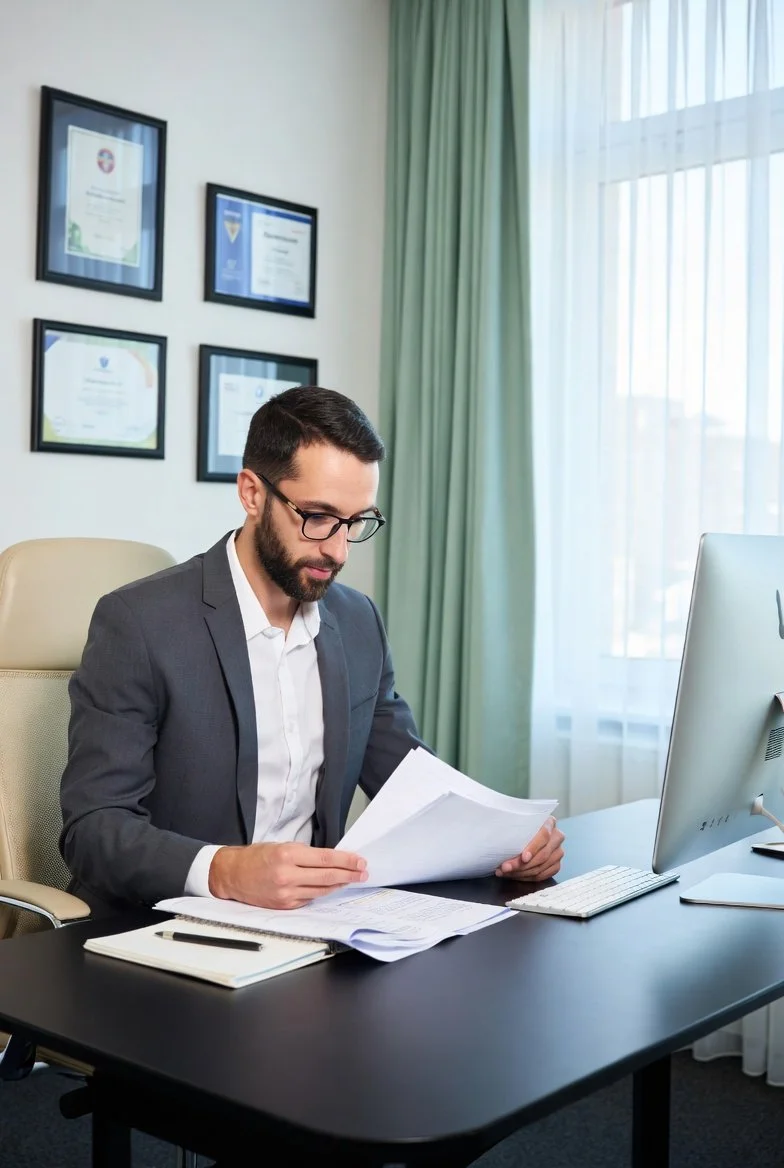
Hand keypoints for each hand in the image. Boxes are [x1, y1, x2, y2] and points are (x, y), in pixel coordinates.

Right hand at [208, 842, 367, 908]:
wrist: (233, 875)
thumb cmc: (257, 857)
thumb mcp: (282, 846)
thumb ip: (306, 854)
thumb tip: (332, 860)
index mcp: (288, 856)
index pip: (326, 859)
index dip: (347, 861)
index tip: (360, 861)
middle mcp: (288, 876)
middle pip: (328, 876)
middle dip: (349, 874)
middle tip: (363, 872)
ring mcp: (286, 894)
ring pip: (321, 890)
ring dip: (339, 884)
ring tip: (351, 879)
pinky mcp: (284, 906)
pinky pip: (309, 899)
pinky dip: (322, 892)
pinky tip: (331, 887)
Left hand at [495, 816, 563, 881]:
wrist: (527, 834)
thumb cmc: (519, 827)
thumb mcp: (517, 823)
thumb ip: (515, 829)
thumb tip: (501, 843)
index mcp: (549, 822)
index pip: (544, 835)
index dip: (533, 848)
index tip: (523, 858)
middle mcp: (557, 836)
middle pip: (543, 854)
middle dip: (522, 864)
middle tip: (505, 868)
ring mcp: (558, 852)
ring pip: (542, 867)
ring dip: (522, 872)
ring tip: (505, 872)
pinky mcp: (556, 865)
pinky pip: (543, 875)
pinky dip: (527, 877)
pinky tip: (515, 875)